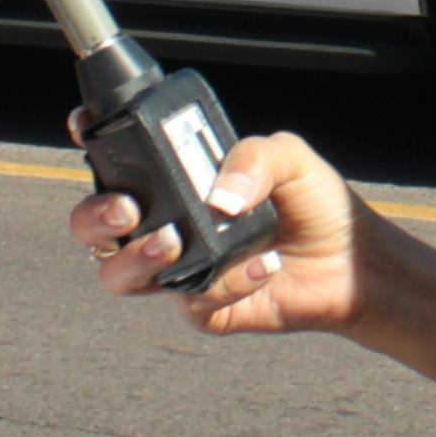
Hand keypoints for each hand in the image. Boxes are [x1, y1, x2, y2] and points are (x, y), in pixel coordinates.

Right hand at [72, 128, 365, 337]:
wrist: (353, 261)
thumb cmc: (315, 204)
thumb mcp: (289, 157)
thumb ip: (253, 158)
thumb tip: (218, 196)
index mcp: (175, 180)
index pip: (117, 160)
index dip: (90, 141)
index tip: (83, 127)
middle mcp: (166, 224)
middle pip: (94, 226)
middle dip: (94, 216)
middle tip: (127, 209)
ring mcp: (180, 269)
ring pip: (120, 275)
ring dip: (136, 259)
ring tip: (174, 243)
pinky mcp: (206, 308)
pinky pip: (192, 303)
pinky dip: (224, 285)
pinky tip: (262, 265)